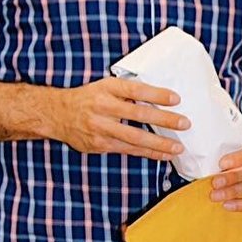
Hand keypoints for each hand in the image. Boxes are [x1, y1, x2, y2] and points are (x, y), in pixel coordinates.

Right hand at [51, 77, 187, 159]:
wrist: (57, 114)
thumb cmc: (87, 98)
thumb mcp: (104, 86)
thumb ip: (126, 92)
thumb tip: (157, 97)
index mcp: (106, 88)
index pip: (135, 89)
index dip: (156, 94)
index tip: (176, 98)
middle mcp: (102, 107)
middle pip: (138, 114)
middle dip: (164, 120)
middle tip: (184, 123)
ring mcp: (100, 127)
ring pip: (134, 137)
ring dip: (159, 143)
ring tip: (178, 147)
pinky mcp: (99, 144)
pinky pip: (128, 149)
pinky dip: (147, 152)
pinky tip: (162, 154)